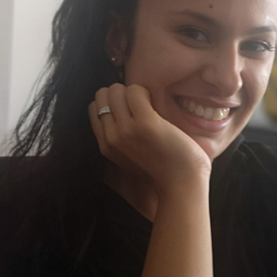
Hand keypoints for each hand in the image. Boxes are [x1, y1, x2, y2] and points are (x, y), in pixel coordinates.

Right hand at [88, 84, 211, 195]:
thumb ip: (119, 139)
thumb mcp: (129, 158)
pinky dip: (145, 91)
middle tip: (137, 103)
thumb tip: (120, 112)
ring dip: (133, 91)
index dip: (110, 102)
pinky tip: (154, 103)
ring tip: (147, 103)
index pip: (94, 108)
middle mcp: (112, 137)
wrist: (181, 185)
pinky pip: (135, 91)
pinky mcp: (146, 123)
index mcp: (106, 146)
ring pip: (116, 91)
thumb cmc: (162, 170)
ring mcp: (127, 130)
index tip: (126, 107)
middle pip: (102, 95)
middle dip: (120, 93)